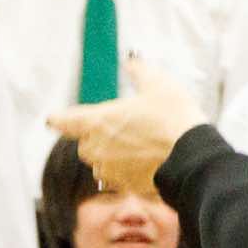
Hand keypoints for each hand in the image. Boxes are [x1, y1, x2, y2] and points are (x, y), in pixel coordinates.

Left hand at [48, 58, 208, 195]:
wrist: (192, 156)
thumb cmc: (174, 119)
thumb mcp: (159, 84)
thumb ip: (139, 71)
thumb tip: (131, 62)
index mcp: (98, 121)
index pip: (61, 121)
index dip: (58, 118)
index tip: (55, 118)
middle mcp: (98, 148)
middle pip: (84, 143)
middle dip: (97, 136)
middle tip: (121, 128)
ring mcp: (111, 169)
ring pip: (101, 162)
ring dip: (111, 155)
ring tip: (137, 146)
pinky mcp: (126, 185)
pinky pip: (118, 177)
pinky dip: (127, 170)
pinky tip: (146, 161)